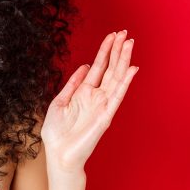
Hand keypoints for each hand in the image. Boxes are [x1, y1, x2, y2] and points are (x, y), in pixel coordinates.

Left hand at [41, 30, 139, 171]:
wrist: (59, 155)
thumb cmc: (57, 133)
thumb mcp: (59, 102)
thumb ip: (73, 84)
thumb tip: (86, 66)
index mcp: (84, 92)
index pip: (99, 66)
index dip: (106, 50)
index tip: (113, 35)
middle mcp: (97, 96)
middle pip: (111, 68)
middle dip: (118, 50)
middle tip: (126, 33)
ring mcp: (103, 105)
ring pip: (117, 78)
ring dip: (123, 60)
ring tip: (130, 44)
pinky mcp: (106, 116)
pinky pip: (117, 96)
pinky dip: (125, 82)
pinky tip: (132, 69)